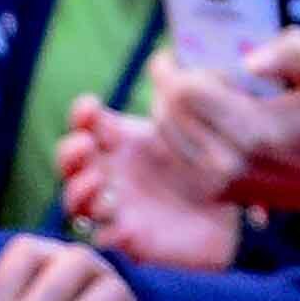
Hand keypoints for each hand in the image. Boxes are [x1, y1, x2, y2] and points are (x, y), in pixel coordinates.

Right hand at [58, 92, 242, 271]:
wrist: (230, 213)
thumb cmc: (209, 165)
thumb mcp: (197, 128)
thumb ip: (179, 97)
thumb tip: (165, 60)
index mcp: (121, 141)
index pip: (85, 124)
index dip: (81, 114)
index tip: (92, 107)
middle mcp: (110, 173)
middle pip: (68, 163)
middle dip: (70, 153)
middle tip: (88, 148)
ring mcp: (115, 207)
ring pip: (75, 202)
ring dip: (81, 192)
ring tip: (103, 189)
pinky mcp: (128, 240)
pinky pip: (103, 240)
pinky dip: (108, 234)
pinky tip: (126, 226)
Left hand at [151, 36, 299, 250]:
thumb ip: (289, 49)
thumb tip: (244, 58)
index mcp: (255, 129)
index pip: (184, 93)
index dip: (173, 67)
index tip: (178, 52)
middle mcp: (231, 162)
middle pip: (167, 113)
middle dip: (168, 85)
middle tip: (184, 68)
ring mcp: (221, 183)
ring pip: (166, 136)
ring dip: (170, 108)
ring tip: (193, 91)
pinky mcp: (218, 194)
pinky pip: (177, 156)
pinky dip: (180, 133)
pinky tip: (201, 118)